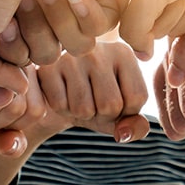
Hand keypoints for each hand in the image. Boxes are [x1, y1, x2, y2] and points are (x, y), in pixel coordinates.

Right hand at [0, 0, 118, 99]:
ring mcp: (70, 2)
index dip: (12, 52)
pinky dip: (87, 16)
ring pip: (76, 47)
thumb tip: (19, 90)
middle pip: (47, 57)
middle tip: (20, 0)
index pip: (21, 64)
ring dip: (57, 22)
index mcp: (11, 20)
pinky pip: (104, 29)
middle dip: (34, 34)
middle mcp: (41, 12)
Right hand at [36, 41, 150, 142]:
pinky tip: (62, 95)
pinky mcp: (47, 67)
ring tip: (77, 99)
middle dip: (102, 116)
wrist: (60, 88)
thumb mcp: (121, 113)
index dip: (124, 112)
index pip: (137, 97)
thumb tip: (122, 135)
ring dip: (81, 115)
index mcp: (124, 54)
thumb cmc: (96, 99)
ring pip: (84, 109)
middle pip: (110, 105)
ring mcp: (71, 57)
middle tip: (93, 102)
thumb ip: (136, 126)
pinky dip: (62, 110)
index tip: (114, 101)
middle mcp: (99, 49)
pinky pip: (60, 106)